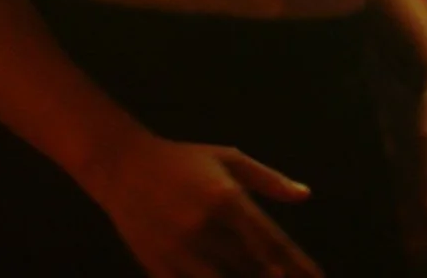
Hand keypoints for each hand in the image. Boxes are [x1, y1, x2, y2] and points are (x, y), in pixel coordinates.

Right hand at [76, 133, 321, 277]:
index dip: (298, 266)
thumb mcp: (230, 159)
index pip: (271, 242)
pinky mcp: (158, 267)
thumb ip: (269, 180)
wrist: (122, 167)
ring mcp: (179, 252)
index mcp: (227, 200)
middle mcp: (205, 229)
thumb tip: (304, 196)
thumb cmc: (183, 160)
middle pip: (254, 269)